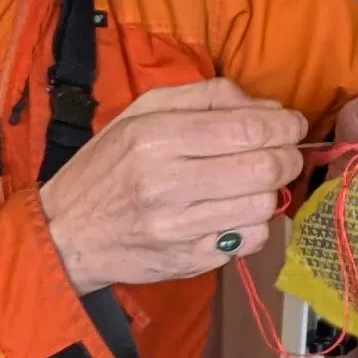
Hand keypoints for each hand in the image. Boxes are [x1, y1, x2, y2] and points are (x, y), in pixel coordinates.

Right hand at [42, 78, 306, 294]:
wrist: (66, 233)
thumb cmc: (108, 166)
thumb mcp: (141, 112)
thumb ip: (207, 97)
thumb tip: (270, 108)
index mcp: (155, 137)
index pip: (247, 128)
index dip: (285, 125)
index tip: (291, 125)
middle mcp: (166, 183)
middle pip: (265, 168)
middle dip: (288, 157)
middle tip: (282, 153)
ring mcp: (178, 228)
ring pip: (264, 206)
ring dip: (270, 192)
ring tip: (251, 183)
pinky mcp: (189, 260)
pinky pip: (251, 239)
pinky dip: (254, 224)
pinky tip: (232, 212)